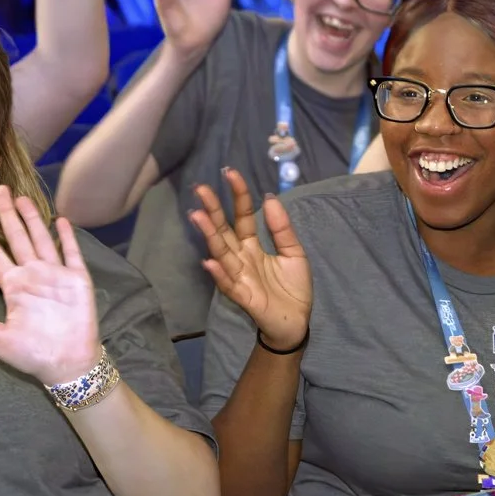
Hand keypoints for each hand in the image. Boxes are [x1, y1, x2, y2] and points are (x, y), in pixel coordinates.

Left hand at [0, 186, 102, 386]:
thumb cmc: (31, 354)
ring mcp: (55, 274)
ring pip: (41, 239)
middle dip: (6, 214)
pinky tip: (61, 220)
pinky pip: (71, 253)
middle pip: (17, 237)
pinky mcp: (77, 279)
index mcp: (13, 286)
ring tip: (22, 197)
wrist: (67, 363)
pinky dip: (66, 237)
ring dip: (33, 218)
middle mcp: (32, 275)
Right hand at [189, 169, 310, 351]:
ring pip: (221, 253)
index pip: (242, 216)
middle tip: (200, 188)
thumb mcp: (294, 252)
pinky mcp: (243, 297)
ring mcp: (239, 277)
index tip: (230, 172)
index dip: (237, 195)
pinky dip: (219, 274)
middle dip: (212, 210)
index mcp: (252, 245)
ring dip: (209, 236)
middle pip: (224, 230)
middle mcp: (241, 258)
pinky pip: (228, 284)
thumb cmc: (292, 288)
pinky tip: (209, 261)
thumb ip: (281, 228)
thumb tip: (270, 197)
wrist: (296, 323)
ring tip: (197, 216)